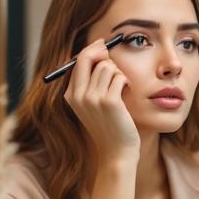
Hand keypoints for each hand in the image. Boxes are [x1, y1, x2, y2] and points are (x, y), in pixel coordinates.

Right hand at [64, 39, 139, 164]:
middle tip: (112, 52)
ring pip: (107, 66)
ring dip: (118, 71)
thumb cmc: (109, 127)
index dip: (92, 50)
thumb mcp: (93, 105)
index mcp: (71, 96)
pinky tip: (127, 90)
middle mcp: (78, 96)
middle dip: (102, 51)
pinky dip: (126, 80)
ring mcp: (92, 99)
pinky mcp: (109, 101)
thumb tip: (98, 52)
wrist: (116, 152)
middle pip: (87, 57)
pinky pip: (119, 76)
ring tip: (122, 85)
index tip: (103, 46)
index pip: (77, 61)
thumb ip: (91, 83)